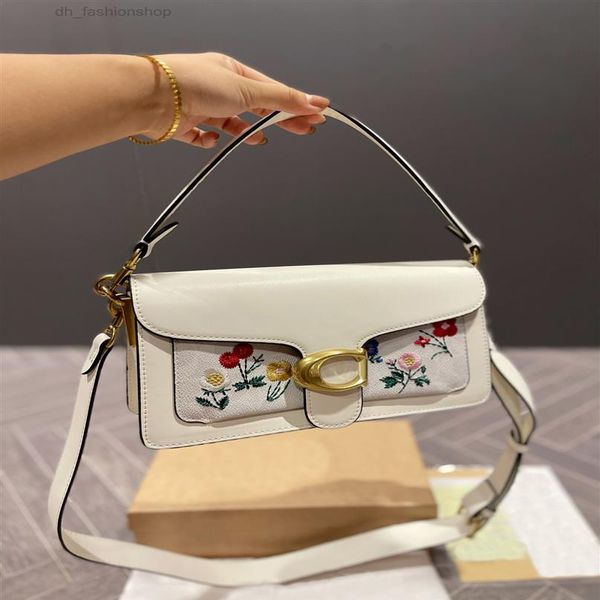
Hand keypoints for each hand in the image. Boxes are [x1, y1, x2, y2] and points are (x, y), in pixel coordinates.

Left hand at [144, 52, 329, 147]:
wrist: (153, 99)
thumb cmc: (192, 83)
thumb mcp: (247, 90)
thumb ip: (280, 99)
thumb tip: (311, 101)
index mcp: (232, 71)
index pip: (272, 90)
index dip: (296, 103)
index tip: (316, 113)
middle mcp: (217, 87)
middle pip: (256, 107)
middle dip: (279, 119)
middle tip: (303, 130)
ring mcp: (200, 106)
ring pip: (229, 123)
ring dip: (243, 132)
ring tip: (257, 140)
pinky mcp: (185, 125)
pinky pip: (202, 136)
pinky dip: (209, 140)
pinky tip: (213, 139)